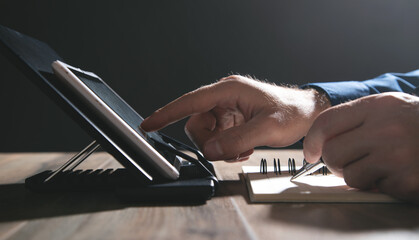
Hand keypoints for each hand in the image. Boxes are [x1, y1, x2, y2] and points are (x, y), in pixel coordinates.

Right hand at [141, 75, 329, 160]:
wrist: (307, 113)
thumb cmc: (292, 113)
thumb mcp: (268, 128)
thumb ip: (237, 140)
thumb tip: (210, 151)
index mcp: (228, 90)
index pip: (190, 102)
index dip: (167, 114)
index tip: (148, 125)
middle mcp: (224, 97)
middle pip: (196, 123)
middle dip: (208, 142)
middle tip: (228, 151)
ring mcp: (227, 108)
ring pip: (206, 132)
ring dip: (218, 146)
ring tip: (240, 149)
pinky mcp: (232, 118)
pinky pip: (217, 136)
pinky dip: (225, 147)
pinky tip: (242, 147)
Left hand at [304, 92, 418, 201]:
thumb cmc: (418, 123)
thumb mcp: (388, 107)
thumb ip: (355, 120)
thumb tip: (319, 143)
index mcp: (378, 106)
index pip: (326, 123)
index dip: (312, 141)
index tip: (310, 152)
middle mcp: (386, 130)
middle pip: (333, 154)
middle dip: (336, 162)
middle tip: (352, 159)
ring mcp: (398, 157)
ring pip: (351, 177)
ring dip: (360, 175)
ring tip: (381, 164)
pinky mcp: (408, 181)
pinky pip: (376, 189)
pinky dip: (384, 185)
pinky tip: (400, 172)